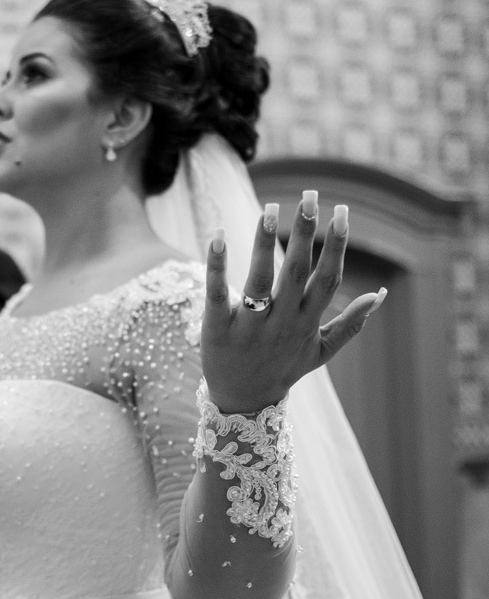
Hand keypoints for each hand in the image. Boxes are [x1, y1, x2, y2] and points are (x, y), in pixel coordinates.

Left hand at [201, 191, 385, 412]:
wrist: (241, 402)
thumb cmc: (282, 370)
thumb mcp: (320, 351)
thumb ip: (350, 324)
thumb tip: (381, 295)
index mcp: (306, 323)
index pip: (327, 278)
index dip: (336, 245)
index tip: (342, 211)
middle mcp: (281, 323)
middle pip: (297, 273)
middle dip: (306, 234)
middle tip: (310, 196)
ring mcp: (249, 326)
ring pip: (260, 280)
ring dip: (265, 244)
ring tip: (269, 208)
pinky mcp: (216, 328)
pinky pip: (217, 293)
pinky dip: (217, 265)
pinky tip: (218, 235)